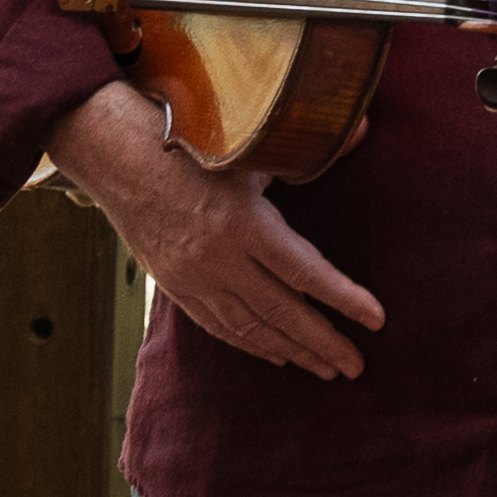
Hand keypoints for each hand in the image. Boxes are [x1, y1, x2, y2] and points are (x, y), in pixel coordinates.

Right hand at [50, 84, 383, 379]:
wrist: (119, 160)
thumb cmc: (191, 149)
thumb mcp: (250, 148)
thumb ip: (307, 150)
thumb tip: (362, 128)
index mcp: (243, 224)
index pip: (305, 272)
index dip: (343, 299)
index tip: (376, 320)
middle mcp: (218, 260)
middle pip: (280, 312)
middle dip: (323, 343)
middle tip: (357, 367)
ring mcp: (194, 278)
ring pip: (249, 327)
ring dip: (291, 351)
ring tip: (326, 369)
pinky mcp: (175, 286)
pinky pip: (218, 325)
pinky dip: (250, 343)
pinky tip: (276, 355)